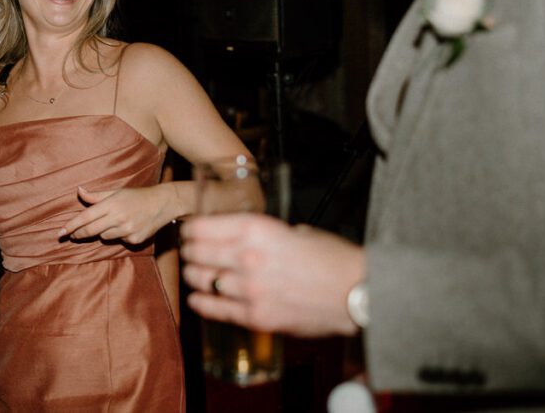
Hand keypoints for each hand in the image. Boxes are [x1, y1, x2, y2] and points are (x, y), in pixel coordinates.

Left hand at [59, 184, 175, 245]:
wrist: (163, 204)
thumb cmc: (137, 196)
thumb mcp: (116, 192)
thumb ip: (96, 196)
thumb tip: (79, 191)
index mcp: (111, 204)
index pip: (85, 217)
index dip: (71, 225)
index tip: (60, 232)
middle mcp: (118, 218)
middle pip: (90, 231)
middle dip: (78, 234)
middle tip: (72, 235)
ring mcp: (127, 230)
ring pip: (104, 237)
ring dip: (102, 232)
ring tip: (113, 222)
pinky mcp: (135, 240)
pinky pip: (119, 240)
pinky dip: (118, 235)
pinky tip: (128, 226)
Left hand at [180, 214, 364, 336]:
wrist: (357, 292)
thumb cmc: (331, 258)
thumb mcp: (293, 230)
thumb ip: (263, 235)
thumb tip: (243, 238)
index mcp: (255, 229)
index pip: (202, 227)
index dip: (189, 229)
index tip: (187, 231)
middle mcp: (246, 257)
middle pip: (196, 253)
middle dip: (189, 251)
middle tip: (188, 251)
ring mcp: (249, 289)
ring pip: (201, 280)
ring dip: (194, 276)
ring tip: (193, 273)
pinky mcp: (256, 316)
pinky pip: (216, 309)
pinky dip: (202, 303)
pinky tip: (197, 299)